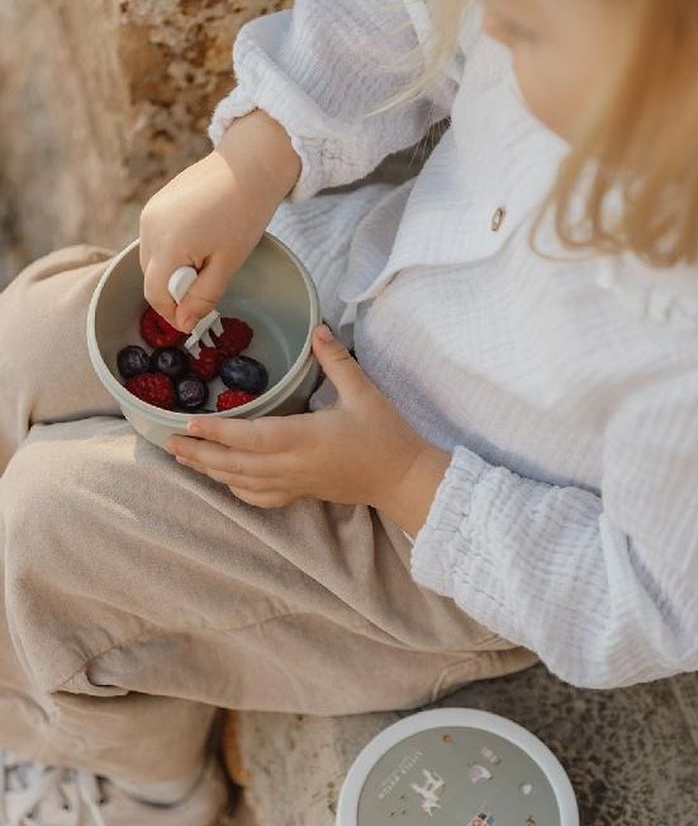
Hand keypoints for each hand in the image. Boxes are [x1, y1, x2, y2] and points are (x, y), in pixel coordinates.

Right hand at [139, 109, 300, 331]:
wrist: (249, 165)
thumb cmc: (244, 214)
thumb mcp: (228, 263)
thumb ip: (203, 296)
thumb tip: (185, 322)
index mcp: (167, 244)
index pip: (156, 294)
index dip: (173, 313)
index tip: (194, 321)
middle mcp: (149, 228)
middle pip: (151, 278)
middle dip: (175, 292)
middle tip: (207, 288)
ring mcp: (150, 213)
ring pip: (152, 260)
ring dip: (173, 271)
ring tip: (207, 261)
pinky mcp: (155, 204)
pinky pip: (156, 240)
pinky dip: (172, 252)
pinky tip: (200, 243)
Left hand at [165, 325, 451, 536]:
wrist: (402, 479)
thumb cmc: (385, 435)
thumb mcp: (364, 392)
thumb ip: (337, 360)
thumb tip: (318, 329)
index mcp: (304, 438)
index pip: (250, 437)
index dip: (217, 431)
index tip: (189, 422)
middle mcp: (292, 465)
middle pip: (234, 463)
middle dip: (199, 452)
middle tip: (168, 441)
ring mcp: (294, 483)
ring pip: (241, 482)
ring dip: (210, 470)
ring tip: (183, 458)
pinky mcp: (301, 493)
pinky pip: (259, 497)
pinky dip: (235, 489)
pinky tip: (222, 480)